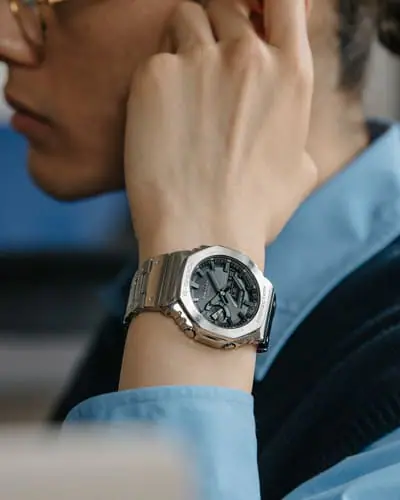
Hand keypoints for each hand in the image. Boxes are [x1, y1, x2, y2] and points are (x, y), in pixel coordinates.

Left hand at [124, 0, 315, 266]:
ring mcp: (198, 61)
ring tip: (181, 93)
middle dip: (217, 31)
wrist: (201, 235)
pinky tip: (159, 120)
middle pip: (226, 7)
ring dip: (184, 43)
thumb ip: (294, 129)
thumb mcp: (299, 170)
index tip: (252, 16)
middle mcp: (248, 56)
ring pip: (186, 18)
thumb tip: (285, 121)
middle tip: (206, 71)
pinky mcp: (154, 76)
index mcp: (291, 74)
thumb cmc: (252, 211)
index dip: (265, 3)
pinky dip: (156, 79)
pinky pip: (155, 57)